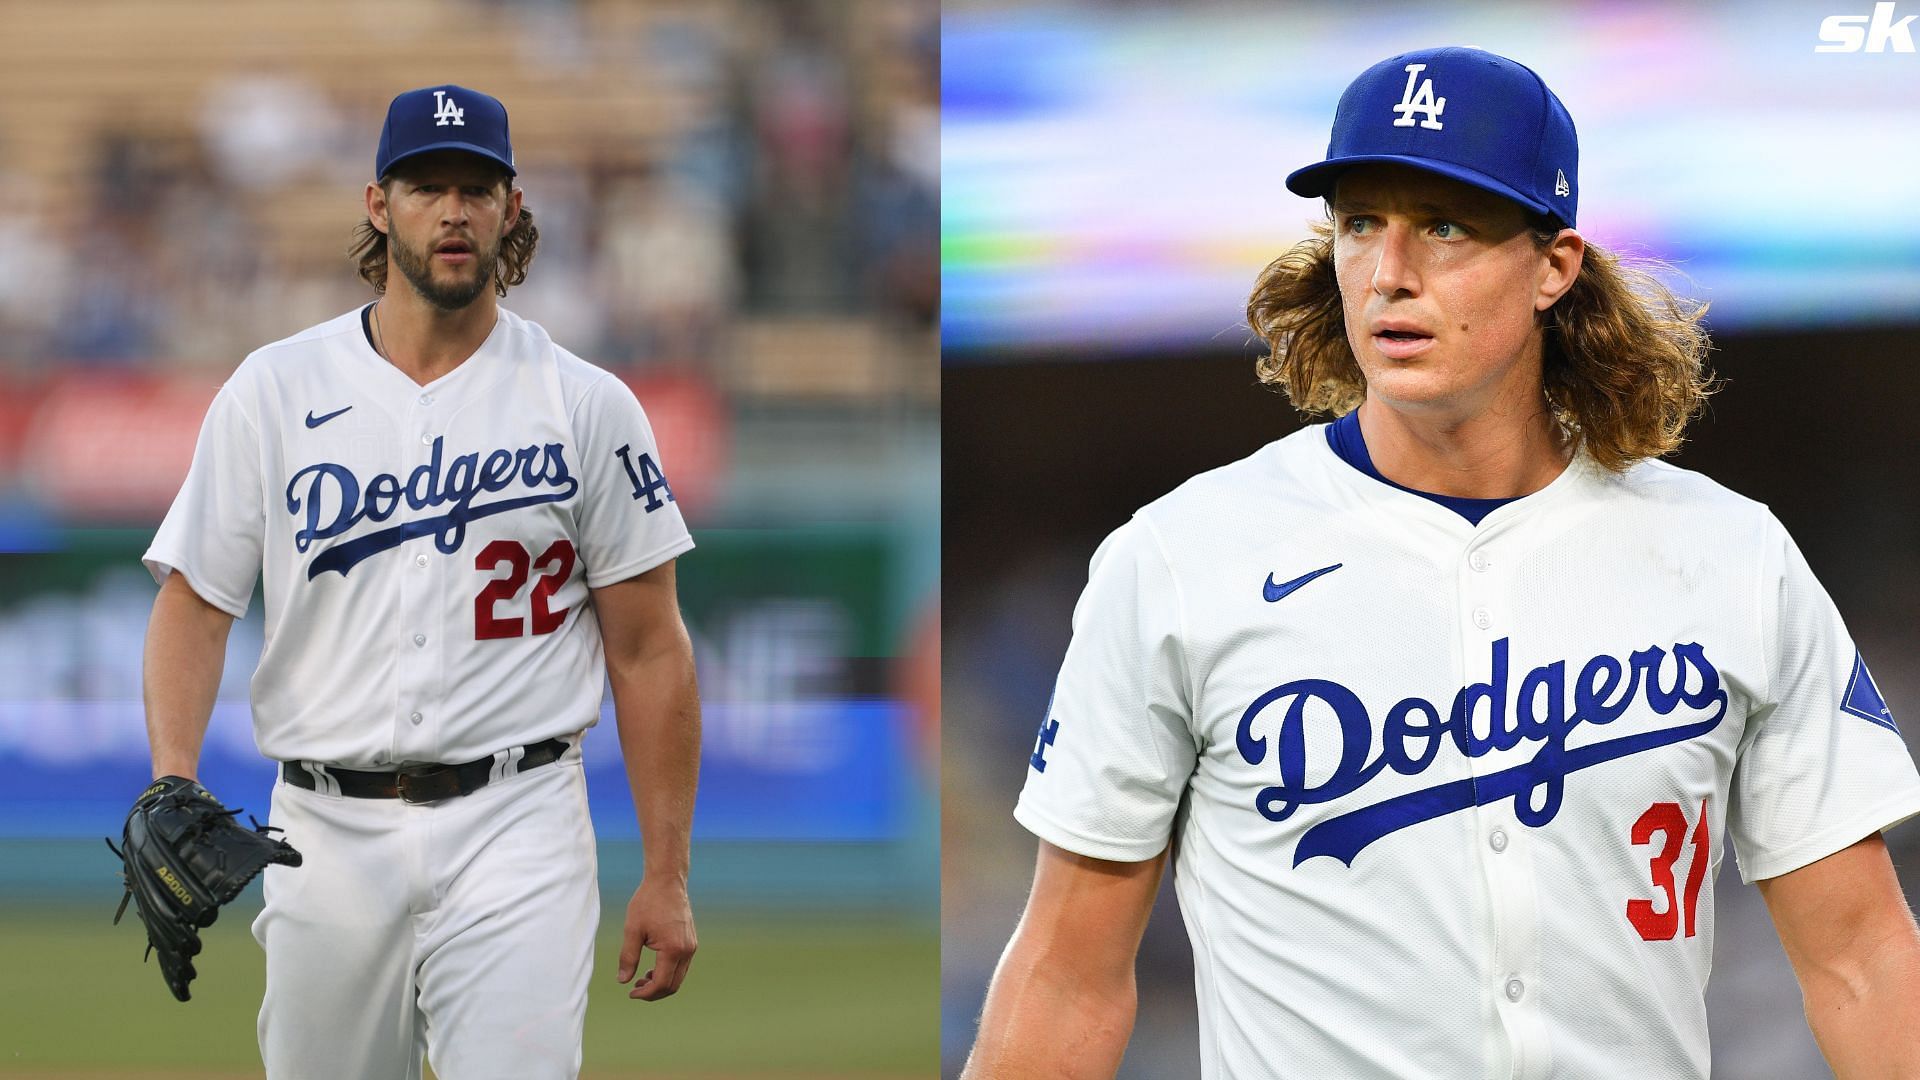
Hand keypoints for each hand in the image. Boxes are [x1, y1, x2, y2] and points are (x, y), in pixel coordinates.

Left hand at [616, 875, 695, 1000]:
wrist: (667, 881)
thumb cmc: (648, 902)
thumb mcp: (632, 930)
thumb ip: (628, 958)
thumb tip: (623, 981)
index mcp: (672, 949)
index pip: (661, 983)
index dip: (645, 993)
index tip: (630, 992)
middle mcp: (686, 950)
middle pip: (673, 985)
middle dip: (654, 992)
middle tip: (635, 988)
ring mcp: (691, 946)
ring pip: (679, 977)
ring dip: (661, 983)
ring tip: (642, 978)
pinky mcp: (691, 942)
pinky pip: (682, 966)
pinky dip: (668, 973)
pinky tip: (653, 967)